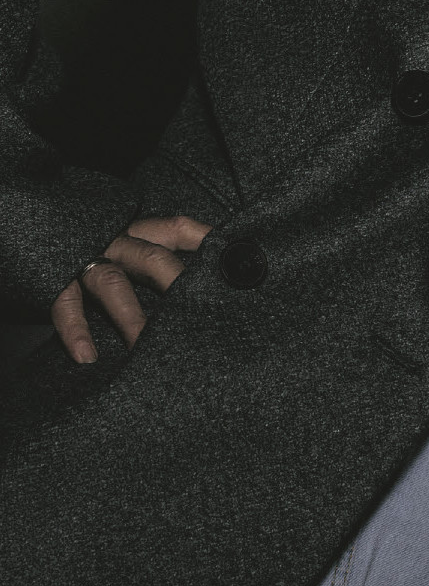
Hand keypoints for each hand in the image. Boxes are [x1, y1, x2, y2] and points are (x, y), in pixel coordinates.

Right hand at [50, 215, 211, 363]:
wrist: (39, 231)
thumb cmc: (100, 253)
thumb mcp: (133, 249)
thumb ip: (163, 261)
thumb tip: (212, 280)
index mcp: (139, 233)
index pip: (178, 229)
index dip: (205, 240)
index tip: (232, 258)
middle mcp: (116, 242)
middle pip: (152, 258)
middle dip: (175, 284)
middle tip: (198, 314)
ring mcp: (85, 261)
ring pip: (113, 285)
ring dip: (131, 316)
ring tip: (144, 345)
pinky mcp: (54, 282)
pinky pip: (66, 305)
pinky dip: (76, 330)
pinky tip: (87, 356)